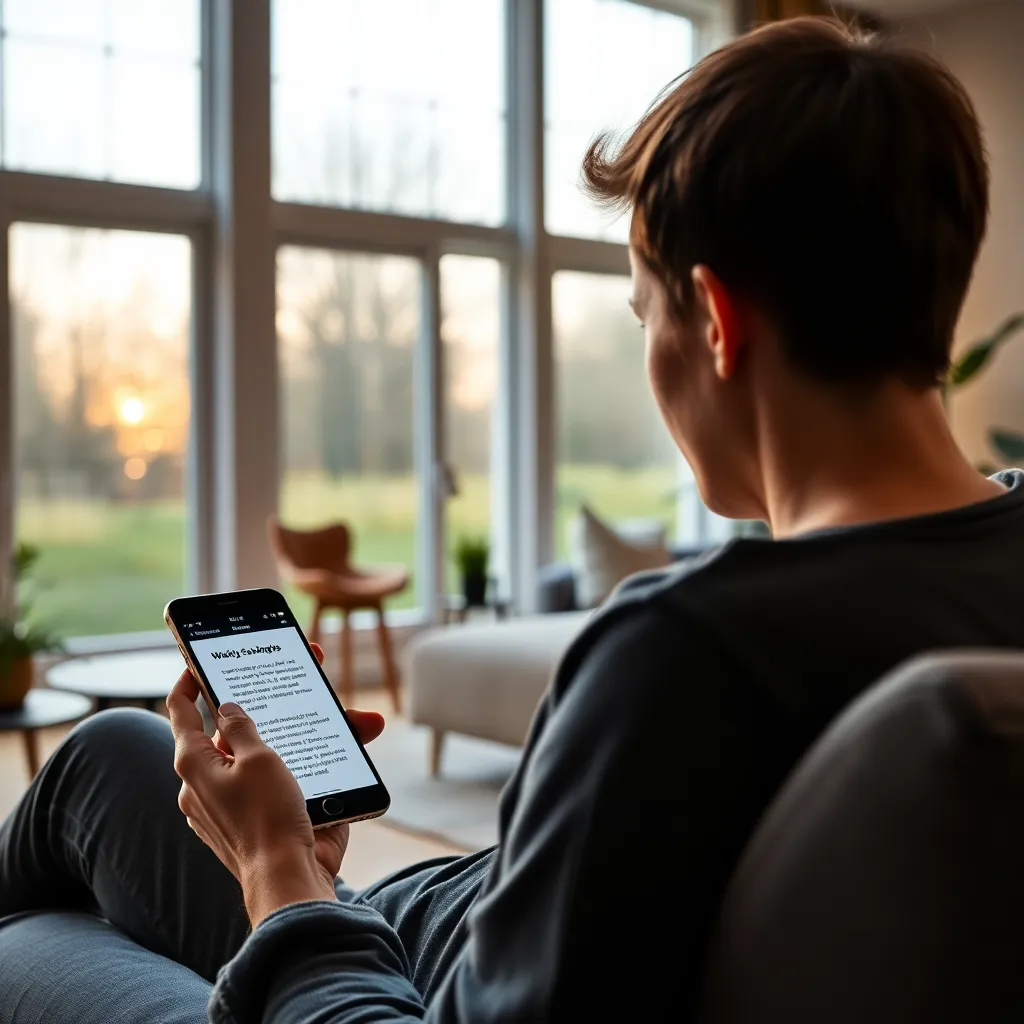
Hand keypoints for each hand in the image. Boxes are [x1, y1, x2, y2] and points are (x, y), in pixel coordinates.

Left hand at [166, 643, 384, 926]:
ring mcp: (234, 801)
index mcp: (195, 763)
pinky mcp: (261, 816)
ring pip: (265, 752)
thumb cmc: (268, 818)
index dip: (189, 679)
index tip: (200, 660)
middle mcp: (208, 782)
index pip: (181, 710)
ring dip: (301, 733)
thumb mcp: (257, 758)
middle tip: (293, 676)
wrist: (290, 880)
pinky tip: (340, 750)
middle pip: (232, 728)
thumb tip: (226, 708)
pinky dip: (305, 761)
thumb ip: (240, 727)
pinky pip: (280, 778)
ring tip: (346, 717)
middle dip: (268, 701)